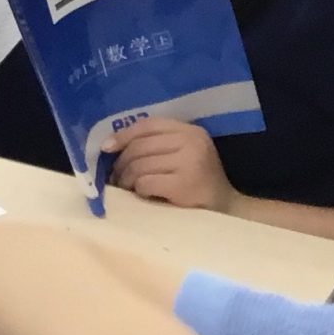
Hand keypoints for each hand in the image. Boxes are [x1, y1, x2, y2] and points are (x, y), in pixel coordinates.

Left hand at [109, 117, 235, 212]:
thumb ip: (158, 144)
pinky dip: (138, 189)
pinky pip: (145, 182)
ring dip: (127, 179)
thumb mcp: (184, 153)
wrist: (227, 209)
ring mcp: (189, 163)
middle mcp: (192, 142)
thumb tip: (111, 144)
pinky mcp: (183, 185)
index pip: (148, 125)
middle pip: (140, 146)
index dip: (123, 135)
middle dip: (122, 162)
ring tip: (126, 186)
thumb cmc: (198, 181)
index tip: (106, 147)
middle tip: (116, 176)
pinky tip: (143, 194)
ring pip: (139, 165)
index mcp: (191, 131)